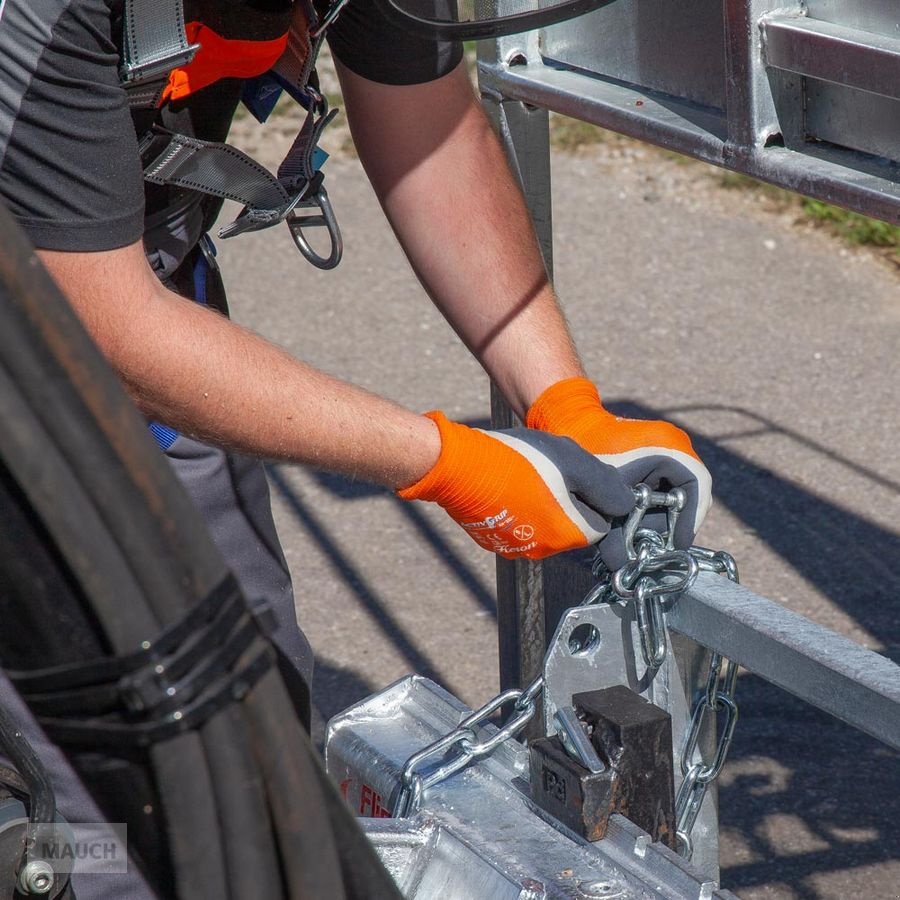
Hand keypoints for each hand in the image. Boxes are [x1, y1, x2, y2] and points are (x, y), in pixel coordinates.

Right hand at [397, 411, 634, 559]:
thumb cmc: (517, 460)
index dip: (596, 500)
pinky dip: (521, 512)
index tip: (583, 480)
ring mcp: (517, 548)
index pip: (600, 525)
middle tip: (554, 473)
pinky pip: (519, 528)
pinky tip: (510, 488)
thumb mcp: (573, 462)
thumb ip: (605, 487)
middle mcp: (545, 549)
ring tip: (530, 477)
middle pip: (573, 528)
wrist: (461, 468)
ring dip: (546, 507)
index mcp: (569, 533)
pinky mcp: (494, 541)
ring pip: (546, 528)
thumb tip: (626, 505)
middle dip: (571, 504)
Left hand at [526, 378, 711, 568]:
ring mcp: (665, 449)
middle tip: (649, 548)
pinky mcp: (652, 456)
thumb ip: (613, 535)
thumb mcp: (602, 496)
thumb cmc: (587, 451)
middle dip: (667, 526)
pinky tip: (627, 524)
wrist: (568, 420)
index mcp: (671, 448)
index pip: (697, 489)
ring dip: (654, 519)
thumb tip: (622, 570)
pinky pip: (659, 488)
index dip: (688, 522)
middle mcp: (675, 447)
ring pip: (671, 496)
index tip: (674, 545)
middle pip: (685, 497)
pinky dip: (646, 508)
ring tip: (634, 539)